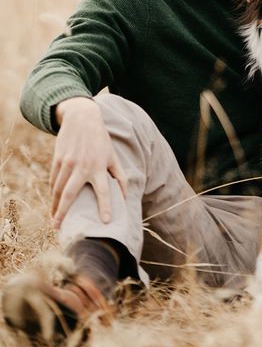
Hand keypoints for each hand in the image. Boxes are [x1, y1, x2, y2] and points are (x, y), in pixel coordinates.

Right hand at [50, 97, 127, 229]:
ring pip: (58, 189)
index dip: (105, 206)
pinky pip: (53, 179)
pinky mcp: (58, 158)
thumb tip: (124, 197)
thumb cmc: (100, 140)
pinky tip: (53, 201)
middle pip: (70, 194)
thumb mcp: (112, 155)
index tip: (105, 222)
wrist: (82, 118)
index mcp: (99, 166)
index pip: (103, 191)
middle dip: (62, 213)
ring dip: (54, 205)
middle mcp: (83, 166)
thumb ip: (119, 176)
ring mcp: (68, 162)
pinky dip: (52, 192)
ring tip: (54, 219)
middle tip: (58, 228)